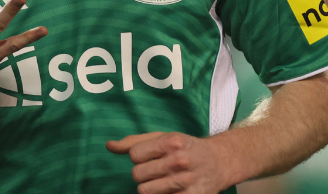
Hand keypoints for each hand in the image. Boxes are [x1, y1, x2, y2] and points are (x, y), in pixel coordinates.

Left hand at [107, 132, 229, 193]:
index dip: (138, 157)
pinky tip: (170, 190)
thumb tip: (109, 146)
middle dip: (143, 173)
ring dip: (150, 187)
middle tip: (156, 170)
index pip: (134, 155)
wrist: (218, 162)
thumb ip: (134, 142)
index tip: (149, 157)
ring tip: (162, 180)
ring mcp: (185, 182)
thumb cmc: (186, 147)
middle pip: (137, 175)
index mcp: (171, 141)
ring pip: (145, 191)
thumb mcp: (163, 137)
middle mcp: (179, 161)